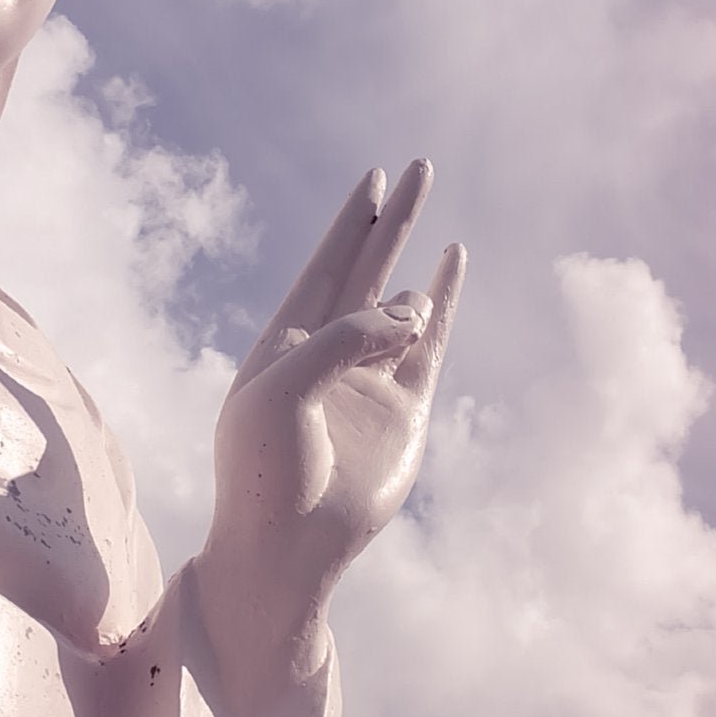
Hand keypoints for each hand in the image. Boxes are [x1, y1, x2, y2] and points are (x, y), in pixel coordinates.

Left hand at [199, 162, 463, 690]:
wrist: (286, 549)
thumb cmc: (264, 471)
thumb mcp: (283, 390)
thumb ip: (344, 339)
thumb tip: (413, 308)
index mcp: (284, 344)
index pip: (323, 266)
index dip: (350, 224)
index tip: (372, 181)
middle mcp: (329, 354)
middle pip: (366, 269)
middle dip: (390, 220)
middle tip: (418, 167)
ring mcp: (369, 381)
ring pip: (401, 305)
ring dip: (415, 267)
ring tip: (430, 228)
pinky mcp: (404, 412)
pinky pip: (430, 345)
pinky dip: (443, 304)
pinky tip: (451, 268)